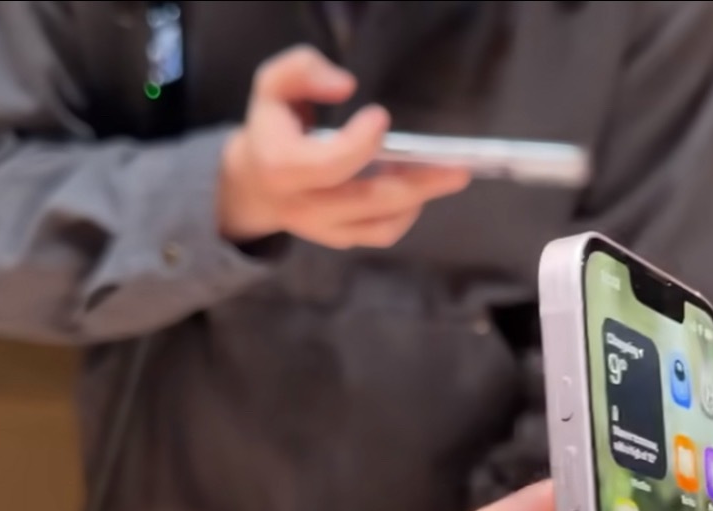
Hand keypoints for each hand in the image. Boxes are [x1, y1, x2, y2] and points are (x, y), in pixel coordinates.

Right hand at [218, 45, 472, 248]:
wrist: (254, 183)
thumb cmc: (273, 127)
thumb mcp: (273, 86)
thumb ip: (302, 70)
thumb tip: (346, 86)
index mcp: (282, 167)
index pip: (329, 165)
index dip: (359, 144)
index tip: (380, 116)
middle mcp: (304, 206)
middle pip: (369, 201)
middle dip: (419, 184)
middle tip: (458, 168)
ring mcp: (324, 228)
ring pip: (382, 224)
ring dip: (418, 198)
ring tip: (443, 172)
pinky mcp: (341, 239)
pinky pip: (382, 233)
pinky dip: (407, 212)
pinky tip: (419, 185)